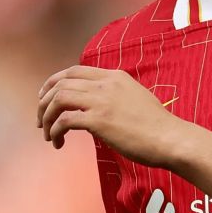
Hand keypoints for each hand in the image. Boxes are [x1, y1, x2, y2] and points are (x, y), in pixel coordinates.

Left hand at [37, 66, 186, 167]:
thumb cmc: (156, 124)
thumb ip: (115, 95)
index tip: (45, 97)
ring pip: (59, 99)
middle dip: (45, 101)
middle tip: (41, 119)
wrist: (170, 138)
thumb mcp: (136, 97)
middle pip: (61, 83)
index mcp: (115, 76)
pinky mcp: (99, 120)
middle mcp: (106, 84)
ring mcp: (102, 101)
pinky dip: (56, 131)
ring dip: (47, 116)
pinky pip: (65, 120)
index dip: (54, 82)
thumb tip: (98, 106)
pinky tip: (59, 142)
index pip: (74, 70)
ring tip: (48, 133)